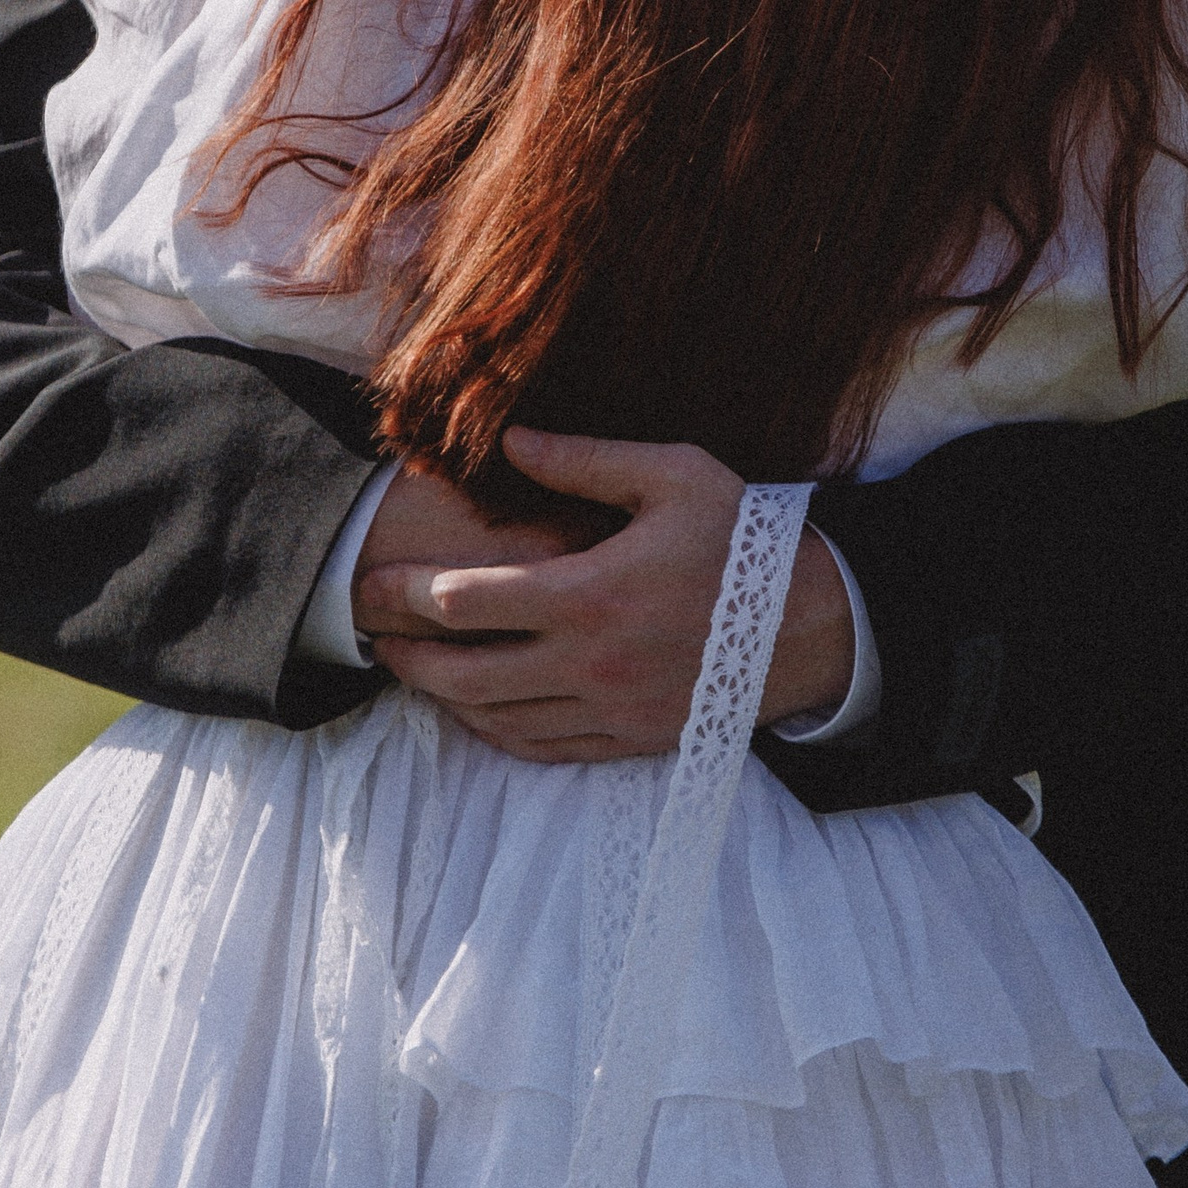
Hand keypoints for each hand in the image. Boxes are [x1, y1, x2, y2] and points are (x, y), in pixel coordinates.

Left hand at [357, 429, 855, 762]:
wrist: (814, 623)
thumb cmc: (743, 538)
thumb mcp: (674, 476)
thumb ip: (585, 462)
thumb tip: (512, 440)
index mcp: (591, 594)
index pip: (466, 602)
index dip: (405, 595)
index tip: (373, 584)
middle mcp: (589, 663)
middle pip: (464, 674)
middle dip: (405, 656)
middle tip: (373, 638)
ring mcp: (608, 711)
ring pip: (495, 719)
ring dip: (443, 697)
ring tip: (414, 670)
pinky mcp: (629, 740)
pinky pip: (540, 747)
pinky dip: (494, 731)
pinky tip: (477, 709)